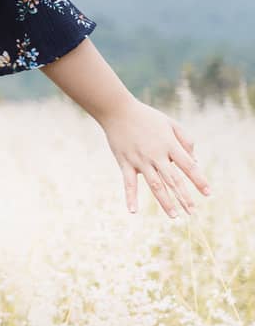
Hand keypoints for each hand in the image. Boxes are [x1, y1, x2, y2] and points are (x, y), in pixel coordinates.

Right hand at [99, 98, 210, 217]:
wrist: (117, 110)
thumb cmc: (146, 117)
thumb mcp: (171, 124)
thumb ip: (186, 141)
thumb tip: (195, 161)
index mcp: (169, 145)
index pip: (188, 166)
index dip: (199, 180)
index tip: (208, 194)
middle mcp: (156, 155)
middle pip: (173, 180)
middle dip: (184, 197)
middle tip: (193, 212)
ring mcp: (139, 160)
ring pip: (155, 185)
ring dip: (165, 202)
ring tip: (175, 216)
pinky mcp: (125, 163)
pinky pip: (128, 184)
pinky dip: (130, 198)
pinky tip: (133, 212)